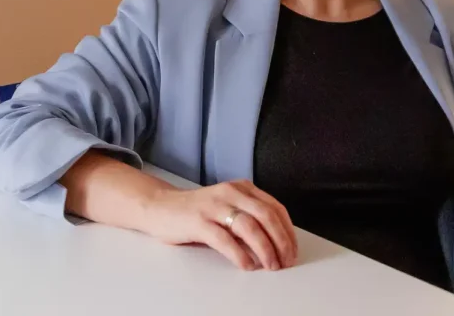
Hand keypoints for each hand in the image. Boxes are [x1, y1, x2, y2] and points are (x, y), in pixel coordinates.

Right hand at [141, 179, 296, 270]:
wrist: (161, 207)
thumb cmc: (198, 211)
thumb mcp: (229, 206)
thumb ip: (250, 216)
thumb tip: (277, 241)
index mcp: (242, 187)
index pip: (275, 207)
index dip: (288, 230)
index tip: (292, 249)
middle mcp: (230, 192)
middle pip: (266, 216)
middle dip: (281, 240)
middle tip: (286, 261)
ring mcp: (214, 206)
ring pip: (249, 227)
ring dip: (264, 249)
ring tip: (270, 266)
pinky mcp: (198, 221)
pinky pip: (224, 239)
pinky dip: (239, 254)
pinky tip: (247, 265)